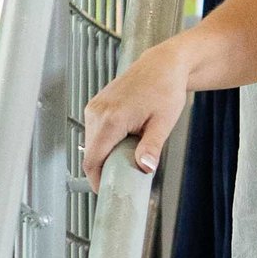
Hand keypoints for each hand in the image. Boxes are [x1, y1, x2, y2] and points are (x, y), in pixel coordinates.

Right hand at [81, 39, 196, 191]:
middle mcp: (97, 112)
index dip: (97, 180)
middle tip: (126, 176)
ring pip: (92, 144)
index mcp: (111, 119)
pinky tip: (125, 140)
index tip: (108, 192)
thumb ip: (151, 147)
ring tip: (130, 153)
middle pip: (91, 154)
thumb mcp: (163, 122)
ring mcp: (94, 108)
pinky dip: (106, 141)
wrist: (163, 65)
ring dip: (106, 154)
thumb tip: (144, 168)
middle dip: (105, 168)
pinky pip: (95, 132)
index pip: (93, 160)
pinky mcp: (96, 105)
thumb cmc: (166, 89)